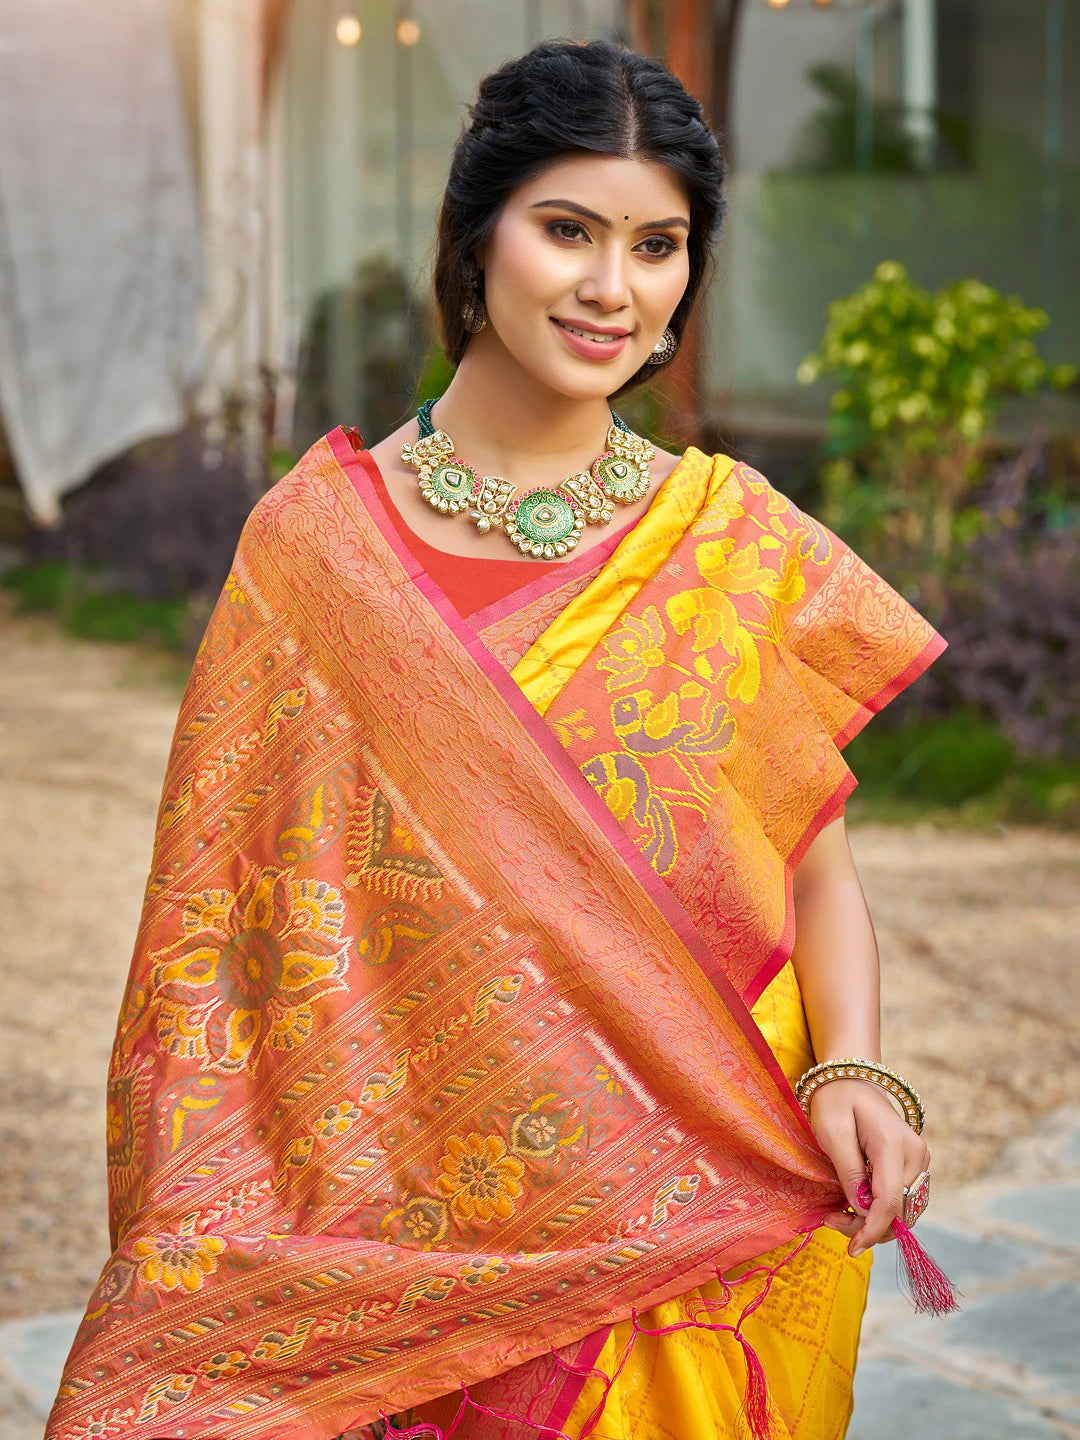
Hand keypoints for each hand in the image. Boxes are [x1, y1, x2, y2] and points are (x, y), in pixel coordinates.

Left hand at [808, 1078, 930, 1257]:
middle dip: (866, 1227)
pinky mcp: (915, 1166)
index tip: (851, 1248)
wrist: (852, 1079)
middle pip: (899, 1212)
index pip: (891, 1201)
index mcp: (893, 1145)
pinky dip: (881, 1211)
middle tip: (830, 1219)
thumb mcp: (831, 1131)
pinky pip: (903, 1201)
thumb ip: (848, 1170)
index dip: (872, 1230)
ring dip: (873, 1222)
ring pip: (904, 1212)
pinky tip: (856, 1204)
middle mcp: (916, 1156)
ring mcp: (920, 1161)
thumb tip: (862, 1208)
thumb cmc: (835, 1100)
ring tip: (839, 1212)